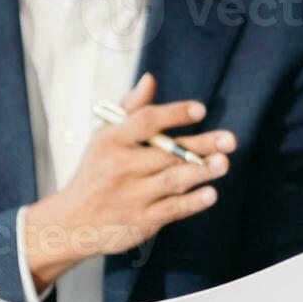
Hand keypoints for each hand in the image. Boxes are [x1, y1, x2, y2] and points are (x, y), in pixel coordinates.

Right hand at [23, 73, 237, 290]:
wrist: (72, 222)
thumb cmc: (96, 172)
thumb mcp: (104, 138)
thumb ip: (130, 109)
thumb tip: (151, 78)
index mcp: (110, 141)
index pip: (145, 121)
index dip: (175, 114)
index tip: (200, 110)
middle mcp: (120, 167)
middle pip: (166, 152)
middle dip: (200, 145)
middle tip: (230, 140)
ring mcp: (131, 196)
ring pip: (171, 180)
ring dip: (200, 172)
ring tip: (224, 163)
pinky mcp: (141, 221)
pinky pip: (172, 209)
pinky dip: (192, 202)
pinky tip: (210, 194)